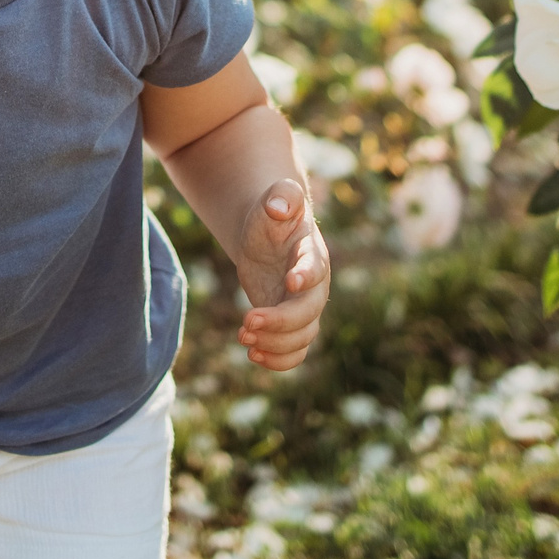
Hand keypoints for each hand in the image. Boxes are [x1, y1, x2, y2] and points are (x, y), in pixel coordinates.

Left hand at [232, 177, 331, 371]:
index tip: (290, 282)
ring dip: (274, 344)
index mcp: (312, 254)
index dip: (306, 277)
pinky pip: (295, 352)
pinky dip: (278, 361)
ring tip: (242, 337)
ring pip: (302, 338)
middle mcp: (314, 287)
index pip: (316, 269)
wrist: (268, 235)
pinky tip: (252, 355)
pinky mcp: (291, 325)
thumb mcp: (274, 200)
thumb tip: (278, 207)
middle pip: (308, 313)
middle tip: (246, 321)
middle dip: (279, 321)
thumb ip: (281, 197)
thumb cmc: (272, 216)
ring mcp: (304, 308)